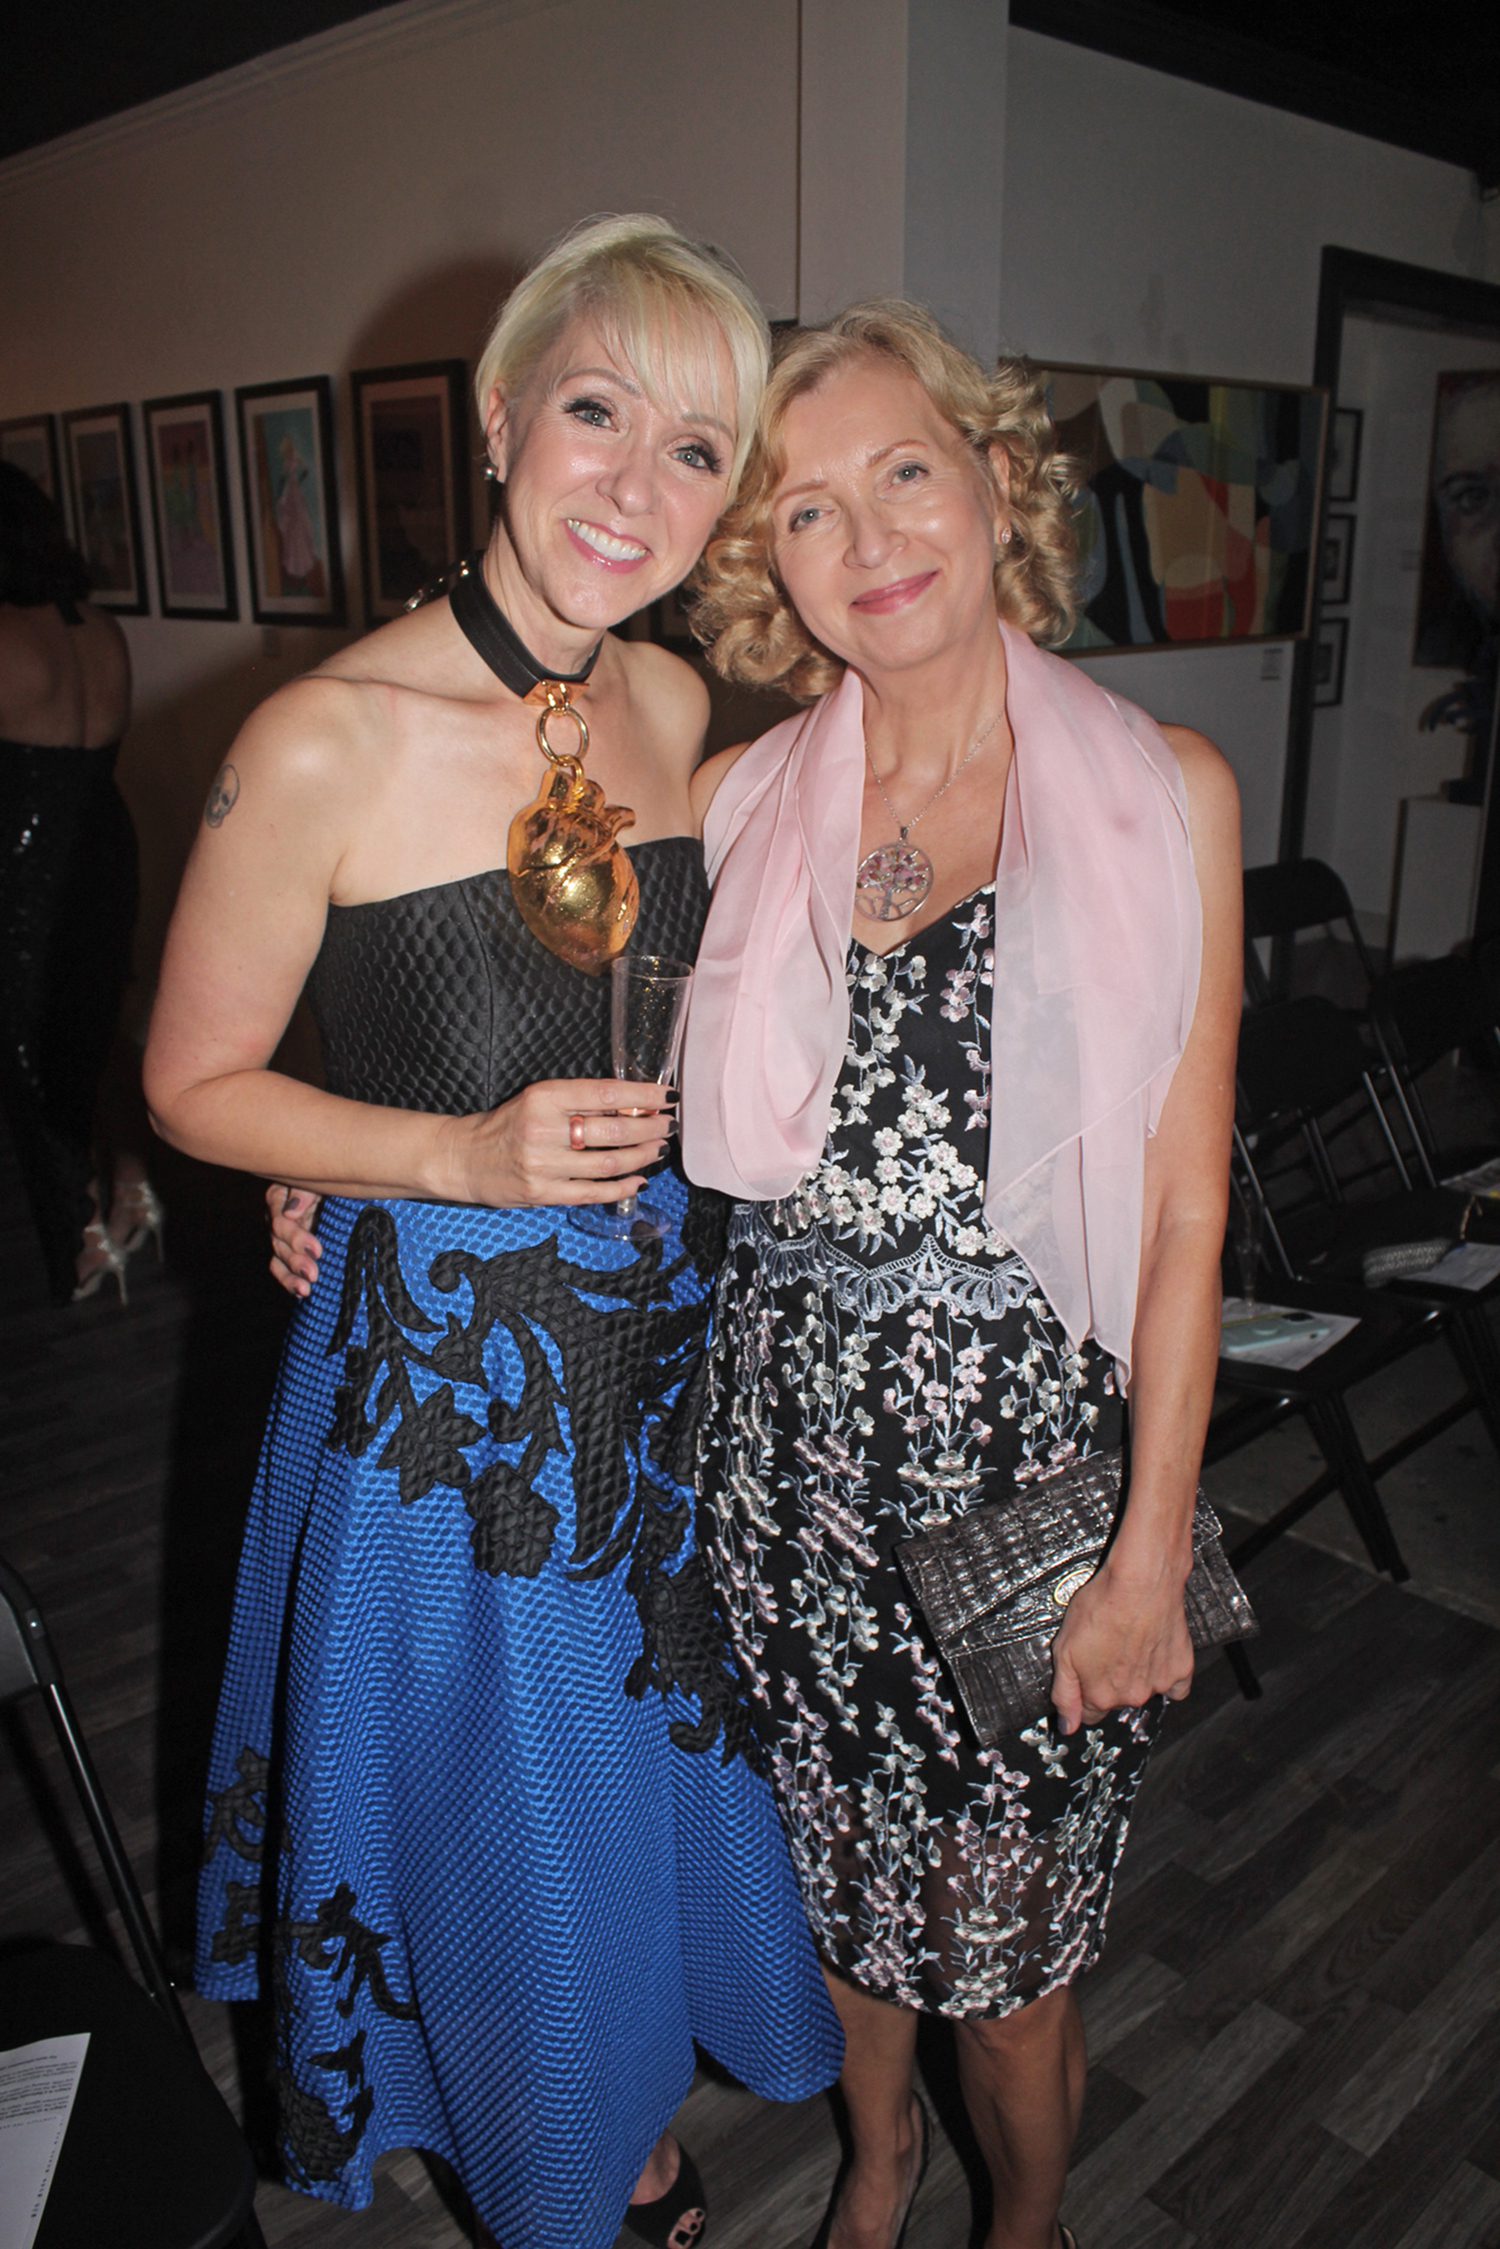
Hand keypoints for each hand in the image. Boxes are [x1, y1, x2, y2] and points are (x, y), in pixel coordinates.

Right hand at [268, 1184, 322, 1297]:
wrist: (348, 1190)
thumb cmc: (333, 1180)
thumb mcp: (321, 1181)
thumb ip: (305, 1191)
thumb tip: (291, 1211)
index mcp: (281, 1197)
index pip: (279, 1219)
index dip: (295, 1237)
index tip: (316, 1250)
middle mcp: (279, 1217)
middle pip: (278, 1242)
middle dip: (295, 1260)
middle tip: (313, 1273)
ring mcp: (284, 1236)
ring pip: (278, 1258)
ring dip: (291, 1275)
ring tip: (305, 1289)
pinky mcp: (292, 1251)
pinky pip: (283, 1269)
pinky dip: (290, 1281)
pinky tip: (302, 1293)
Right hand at [438, 1077, 674, 1208]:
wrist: (465, 1158)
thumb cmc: (507, 1124)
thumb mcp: (539, 1099)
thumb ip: (580, 1102)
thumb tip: (634, 1107)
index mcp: (544, 1097)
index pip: (606, 1094)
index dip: (643, 1097)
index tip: (666, 1097)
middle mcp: (543, 1130)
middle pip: (614, 1131)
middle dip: (650, 1129)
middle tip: (667, 1126)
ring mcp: (543, 1165)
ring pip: (609, 1163)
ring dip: (642, 1156)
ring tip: (657, 1149)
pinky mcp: (543, 1194)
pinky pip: (594, 1192)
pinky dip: (623, 1187)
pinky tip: (640, 1179)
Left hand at [1049, 1559, 1194, 1735]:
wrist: (1142, 1582)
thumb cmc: (1102, 1607)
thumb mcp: (1064, 1649)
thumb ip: (1064, 1693)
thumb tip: (1067, 1726)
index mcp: (1100, 1695)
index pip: (1089, 1713)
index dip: (1084, 1693)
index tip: (1086, 1673)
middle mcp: (1131, 1696)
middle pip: (1116, 1700)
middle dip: (1109, 1681)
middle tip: (1108, 1648)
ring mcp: (1159, 1685)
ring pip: (1144, 1691)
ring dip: (1137, 1676)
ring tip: (1131, 1642)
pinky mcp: (1181, 1669)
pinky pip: (1175, 1685)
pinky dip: (1166, 1673)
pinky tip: (1156, 1652)